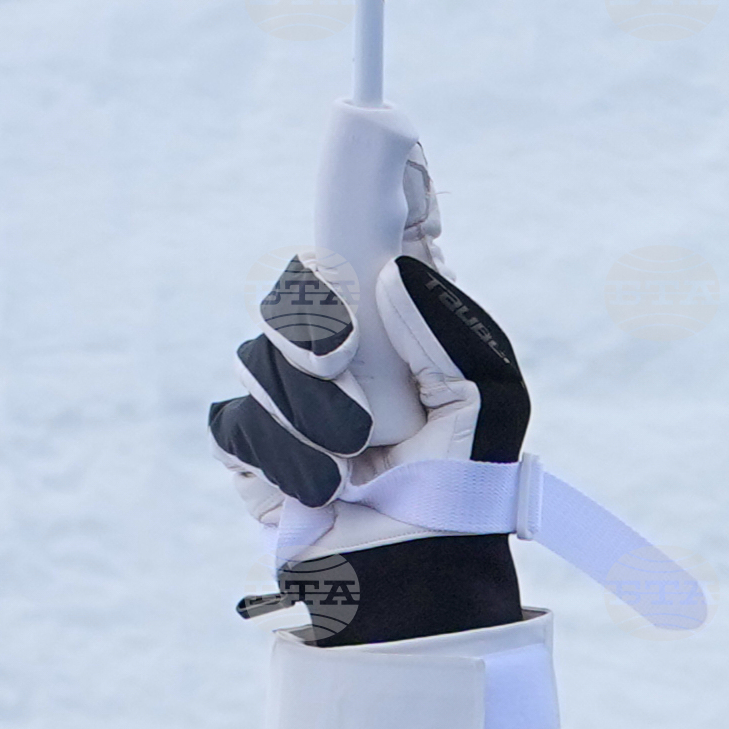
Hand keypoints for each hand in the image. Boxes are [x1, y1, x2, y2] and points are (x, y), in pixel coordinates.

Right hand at [209, 194, 531, 621]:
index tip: (390, 137)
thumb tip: (392, 268)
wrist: (412, 591)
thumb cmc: (464, 501)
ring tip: (356, 458)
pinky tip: (321, 490)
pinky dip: (282, 456)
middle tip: (345, 358)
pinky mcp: (253, 446)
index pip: (385, 229)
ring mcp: (294, 393)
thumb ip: (457, 330)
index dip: (384, 180)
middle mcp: (345, 345)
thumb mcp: (489, 408)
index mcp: (404, 323)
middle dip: (319, 313)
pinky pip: (239, 417)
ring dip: (312, 410)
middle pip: (304, 272)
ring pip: (264, 348)